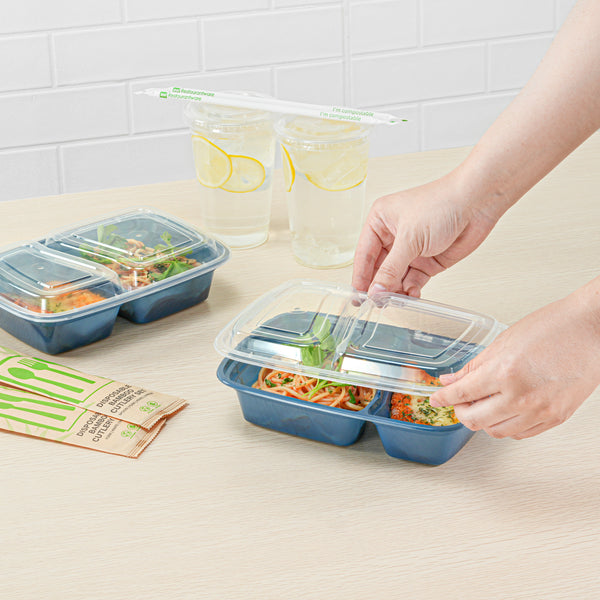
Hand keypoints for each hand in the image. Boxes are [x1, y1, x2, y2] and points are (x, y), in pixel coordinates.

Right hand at [352, 171, 503, 296]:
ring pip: (396, 277)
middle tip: (377, 303)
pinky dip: (412, 289)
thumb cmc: (441, 204)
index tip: (357, 297)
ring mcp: (411, 250)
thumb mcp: (409, 239)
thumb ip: (390, 269)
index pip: (364, 255)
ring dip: (396, 290)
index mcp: (380, 222)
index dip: (360, 277)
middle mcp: (393, 236)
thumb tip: (375, 291)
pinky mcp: (427, 261)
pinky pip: (413, 280)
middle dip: (379, 286)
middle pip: (379, 269)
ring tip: (397, 300)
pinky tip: (412, 294)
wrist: (477, 203)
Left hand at [429, 285, 599, 438]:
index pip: (461, 394)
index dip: (442, 398)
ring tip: (481, 406)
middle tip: (458, 402)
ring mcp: (541, 411)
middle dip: (460, 412)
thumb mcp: (502, 341)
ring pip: (496, 432)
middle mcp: (522, 396)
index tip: (436, 398)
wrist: (590, 329)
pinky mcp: (556, 418)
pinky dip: (506, 426)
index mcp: (504, 373)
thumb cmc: (552, 327)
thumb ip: (474, 366)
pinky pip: (521, 434)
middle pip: (475, 420)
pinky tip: (503, 412)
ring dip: (482, 422)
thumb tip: (451, 380)